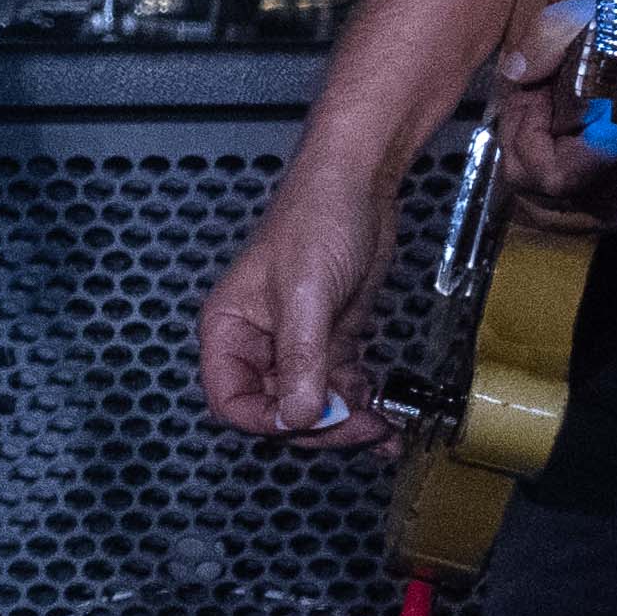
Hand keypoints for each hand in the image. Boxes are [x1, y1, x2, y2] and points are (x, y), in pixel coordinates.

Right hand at [194, 174, 404, 450]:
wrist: (359, 186)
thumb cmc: (316, 220)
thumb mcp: (306, 293)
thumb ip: (300, 358)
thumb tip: (299, 417)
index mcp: (230, 330)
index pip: (232, 402)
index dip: (268, 422)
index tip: (311, 422)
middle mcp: (258, 344)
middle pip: (276, 411)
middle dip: (320, 426)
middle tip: (361, 425)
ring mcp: (297, 345)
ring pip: (313, 407)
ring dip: (347, 425)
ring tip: (382, 430)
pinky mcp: (332, 342)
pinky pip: (341, 390)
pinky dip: (363, 408)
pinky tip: (387, 419)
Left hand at [486, 0, 616, 231]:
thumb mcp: (593, 18)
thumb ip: (543, 41)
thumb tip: (512, 75)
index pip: (540, 172)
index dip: (521, 132)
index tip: (532, 93)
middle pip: (535, 194)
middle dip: (521, 146)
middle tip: (537, 104)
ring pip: (549, 210)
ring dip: (535, 168)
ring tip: (551, 125)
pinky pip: (574, 216)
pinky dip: (555, 188)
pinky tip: (565, 148)